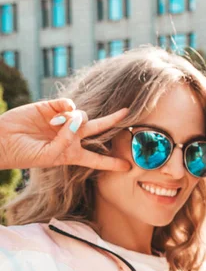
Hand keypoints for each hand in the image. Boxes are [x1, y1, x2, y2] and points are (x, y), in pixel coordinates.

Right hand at [0, 99, 130, 170]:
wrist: (2, 140)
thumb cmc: (25, 154)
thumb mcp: (50, 156)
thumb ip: (67, 141)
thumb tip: (77, 119)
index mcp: (73, 153)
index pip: (97, 159)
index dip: (112, 163)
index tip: (128, 166)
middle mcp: (71, 136)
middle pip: (99, 128)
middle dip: (113, 120)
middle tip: (127, 113)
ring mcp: (63, 121)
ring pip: (83, 115)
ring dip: (73, 119)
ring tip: (54, 124)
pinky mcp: (52, 107)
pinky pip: (69, 104)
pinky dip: (66, 108)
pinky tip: (56, 114)